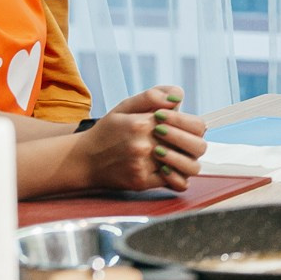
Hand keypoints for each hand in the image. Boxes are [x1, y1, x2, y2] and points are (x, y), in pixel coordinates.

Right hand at [78, 88, 207, 190]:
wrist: (83, 160)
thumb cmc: (108, 131)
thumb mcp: (126, 106)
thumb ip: (153, 96)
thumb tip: (178, 97)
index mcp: (144, 122)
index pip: (195, 124)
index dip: (193, 124)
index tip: (178, 124)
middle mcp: (145, 145)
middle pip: (197, 146)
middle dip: (194, 142)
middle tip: (179, 141)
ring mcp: (144, 166)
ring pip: (190, 166)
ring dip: (188, 160)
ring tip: (174, 154)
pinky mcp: (142, 182)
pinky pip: (175, 182)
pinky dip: (178, 176)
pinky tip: (168, 168)